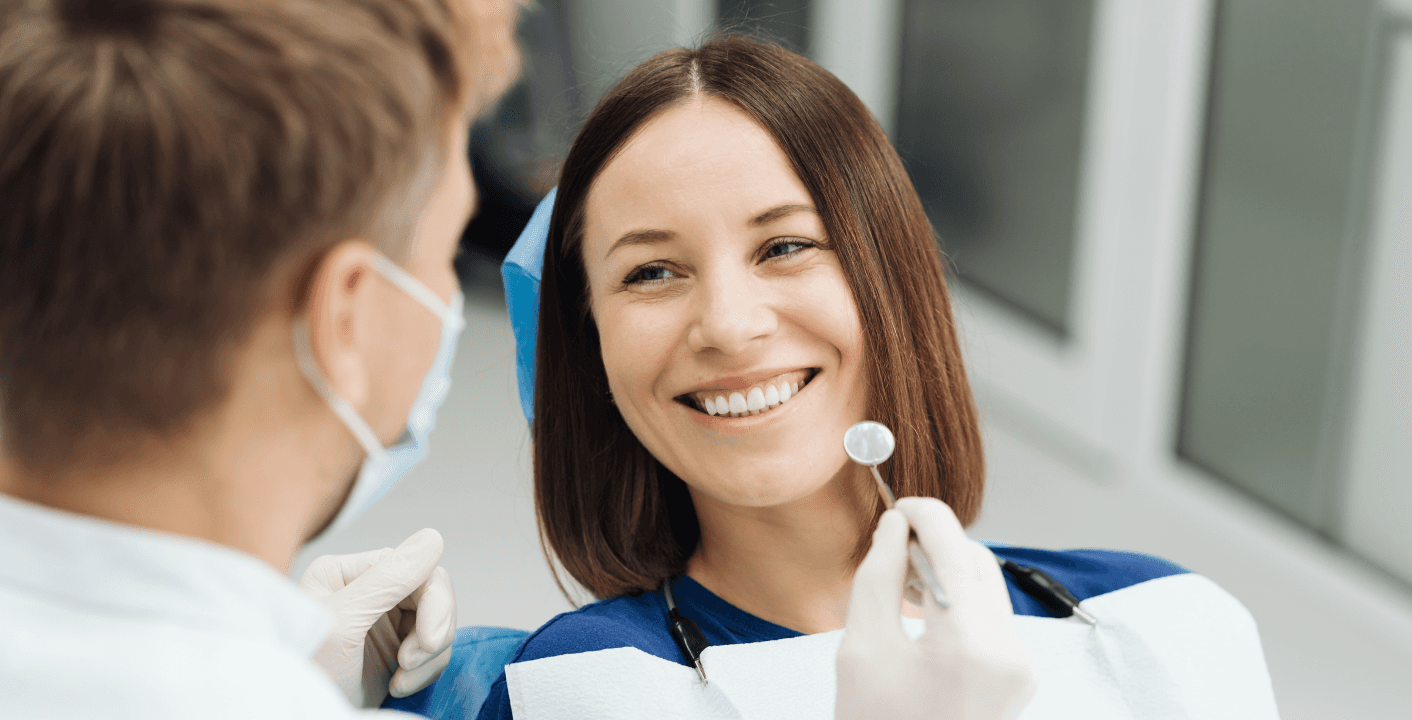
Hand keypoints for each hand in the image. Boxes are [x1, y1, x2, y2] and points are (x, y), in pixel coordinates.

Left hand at [300, 528, 456, 707]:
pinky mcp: (394, 651)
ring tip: (401, 679)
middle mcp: (368, 592)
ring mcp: (383, 622)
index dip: (434, 602)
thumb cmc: (304, 673)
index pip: (415, 568)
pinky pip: (434, 650)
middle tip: (411, 663)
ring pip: (438, 623)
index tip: (429, 641)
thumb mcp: (343, 623)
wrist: (298, 719)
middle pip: (433, 594)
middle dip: (432, 632)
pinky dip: (424, 672)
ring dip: (429, 657)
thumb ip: (387, 580)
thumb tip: (432, 538)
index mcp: (347, 573)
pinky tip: (398, 685)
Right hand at [837, 498, 1034, 719]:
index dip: (924, 515)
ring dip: (948, 571)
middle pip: (977, 562)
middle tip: (892, 545)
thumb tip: (896, 528)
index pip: (953, 547)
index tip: (898, 506)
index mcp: (969, 644)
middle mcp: (1009, 653)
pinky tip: (924, 613)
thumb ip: (879, 577)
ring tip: (902, 583)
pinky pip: (992, 618)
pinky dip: (960, 602)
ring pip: (988, 587)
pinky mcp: (1018, 680)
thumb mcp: (861, 649)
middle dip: (936, 543)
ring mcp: (1020, 669)